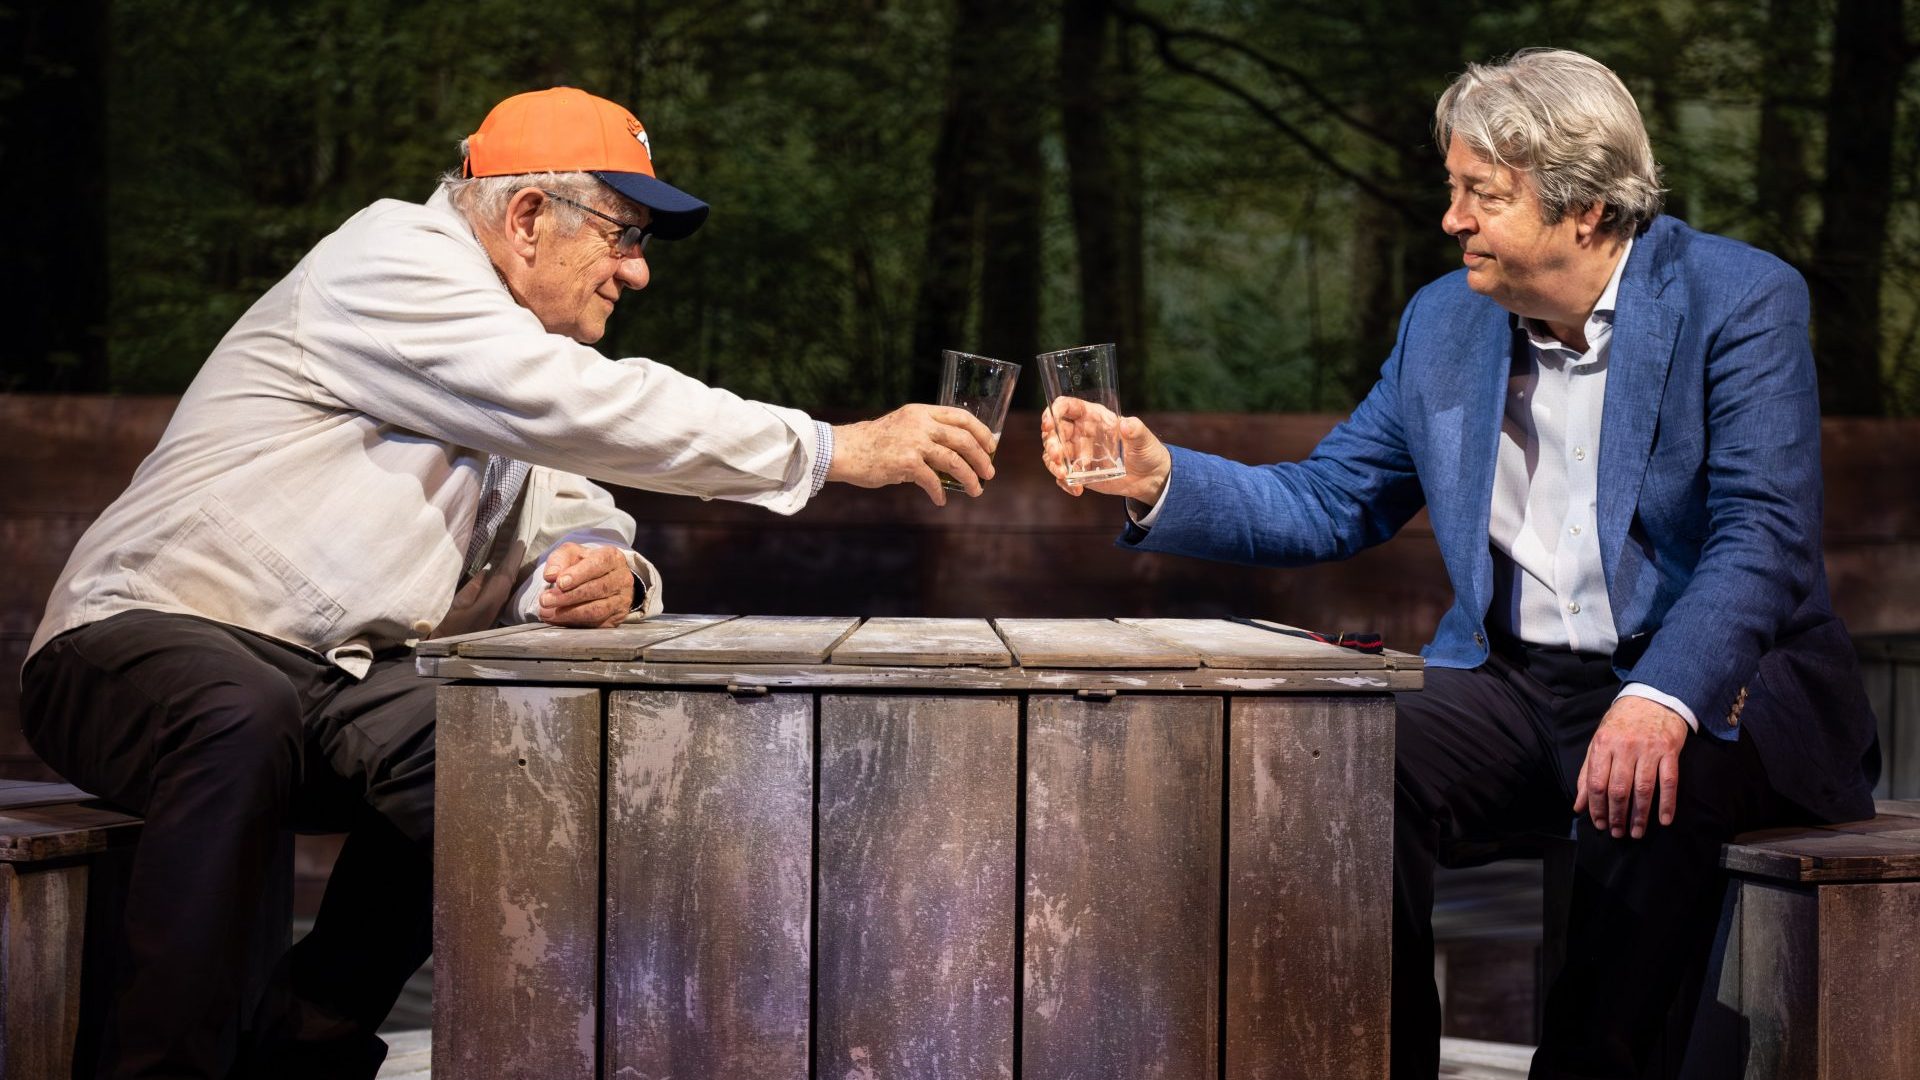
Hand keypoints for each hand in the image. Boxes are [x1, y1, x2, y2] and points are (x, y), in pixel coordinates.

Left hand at [537, 543, 634, 627]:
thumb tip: (551, 575)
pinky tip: (557, 619)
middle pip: (597, 589)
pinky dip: (573, 623)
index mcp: (612, 558)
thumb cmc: (586, 565)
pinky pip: (596, 624)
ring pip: (597, 610)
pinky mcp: (617, 618)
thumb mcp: (571, 554)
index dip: (579, 574)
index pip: (598, 564)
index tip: (560, 582)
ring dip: (569, 613)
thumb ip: (559, 560)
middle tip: (545, 600)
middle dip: (568, 596)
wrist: (604, 579)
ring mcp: (621, 600)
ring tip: (547, 613)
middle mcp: (622, 579)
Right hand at [828, 404, 996, 505]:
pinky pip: (932, 481)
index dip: (981, 432)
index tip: (992, 446)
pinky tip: (941, 500)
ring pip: (954, 461)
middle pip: (964, 439)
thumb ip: (926, 433)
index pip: (962, 416)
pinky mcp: (905, 463)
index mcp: (922, 412)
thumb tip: (953, 455)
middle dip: (982, 458)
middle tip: (989, 473)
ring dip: (969, 478)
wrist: (846, 449)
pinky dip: (939, 493)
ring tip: (975, 491)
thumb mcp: (903, 426)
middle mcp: (921, 424)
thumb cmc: (875, 442)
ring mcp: (914, 443)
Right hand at [1040, 399, 1171, 504]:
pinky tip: (1077, 489)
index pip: (1066, 407)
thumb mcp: (1144, 439)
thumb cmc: (1146, 450)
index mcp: (1092, 416)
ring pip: (1053, 453)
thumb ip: (1136, 430)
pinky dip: (1064, 482)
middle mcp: (1080, 432)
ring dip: (1053, 464)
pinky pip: (1062, 474)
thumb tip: (1127, 424)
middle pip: (1054, 432)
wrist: (1148, 477)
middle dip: (1051, 444)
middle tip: (1058, 457)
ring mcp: (1077, 452)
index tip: (1049, 425)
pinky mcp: (1078, 471)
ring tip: (1065, 476)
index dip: (1053, 412)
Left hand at [1573, 696, 1688, 839]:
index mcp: (1603, 744)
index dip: (1596, 807)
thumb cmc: (1621, 724)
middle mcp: (1625, 747)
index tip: (1598, 824)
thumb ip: (1587, 774)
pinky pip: (1669, 781)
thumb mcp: (1598, 743)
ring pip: (1643, 789)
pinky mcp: (1669, 750)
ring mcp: (1649, 749)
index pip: (1596, 782)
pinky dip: (1667, 803)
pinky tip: (1664, 820)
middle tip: (1617, 833)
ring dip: (1640, 815)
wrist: (1652, 698)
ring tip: (1637, 832)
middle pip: (1619, 789)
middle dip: (1617, 815)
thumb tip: (1578, 806)